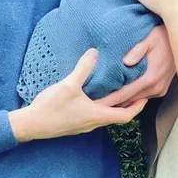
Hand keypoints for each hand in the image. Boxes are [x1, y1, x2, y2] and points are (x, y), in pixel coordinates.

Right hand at [9, 49, 146, 141]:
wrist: (31, 125)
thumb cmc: (52, 107)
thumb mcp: (69, 85)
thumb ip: (83, 68)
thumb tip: (95, 52)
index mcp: (97, 115)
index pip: (126, 115)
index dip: (138, 106)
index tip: (146, 96)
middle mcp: (93, 123)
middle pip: (117, 116)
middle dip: (127, 104)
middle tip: (134, 90)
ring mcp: (83, 125)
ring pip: (104, 117)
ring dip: (112, 106)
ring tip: (116, 91)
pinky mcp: (73, 124)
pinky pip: (93, 116)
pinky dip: (99, 107)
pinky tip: (92, 96)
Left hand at [97, 25, 175, 106]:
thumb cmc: (162, 36)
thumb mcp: (149, 38)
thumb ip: (136, 50)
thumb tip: (125, 62)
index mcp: (151, 77)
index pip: (125, 94)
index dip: (109, 100)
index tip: (95, 103)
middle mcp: (156, 87)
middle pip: (129, 101)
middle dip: (112, 102)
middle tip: (94, 103)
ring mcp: (160, 90)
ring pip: (136, 100)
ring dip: (121, 100)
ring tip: (103, 99)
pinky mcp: (161, 89)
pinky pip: (143, 96)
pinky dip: (131, 96)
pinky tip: (119, 92)